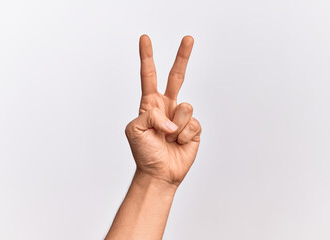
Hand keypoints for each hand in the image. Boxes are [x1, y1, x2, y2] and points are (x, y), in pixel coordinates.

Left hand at [125, 35, 201, 186]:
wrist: (159, 173)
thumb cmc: (144, 153)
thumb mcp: (135, 130)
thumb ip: (150, 116)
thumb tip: (171, 118)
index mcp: (150, 104)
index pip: (149, 76)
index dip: (147, 57)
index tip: (144, 39)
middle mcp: (167, 106)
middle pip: (177, 76)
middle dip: (182, 56)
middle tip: (188, 38)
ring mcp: (181, 117)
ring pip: (186, 106)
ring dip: (176, 126)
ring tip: (169, 137)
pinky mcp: (194, 128)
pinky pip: (193, 124)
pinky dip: (184, 136)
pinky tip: (179, 143)